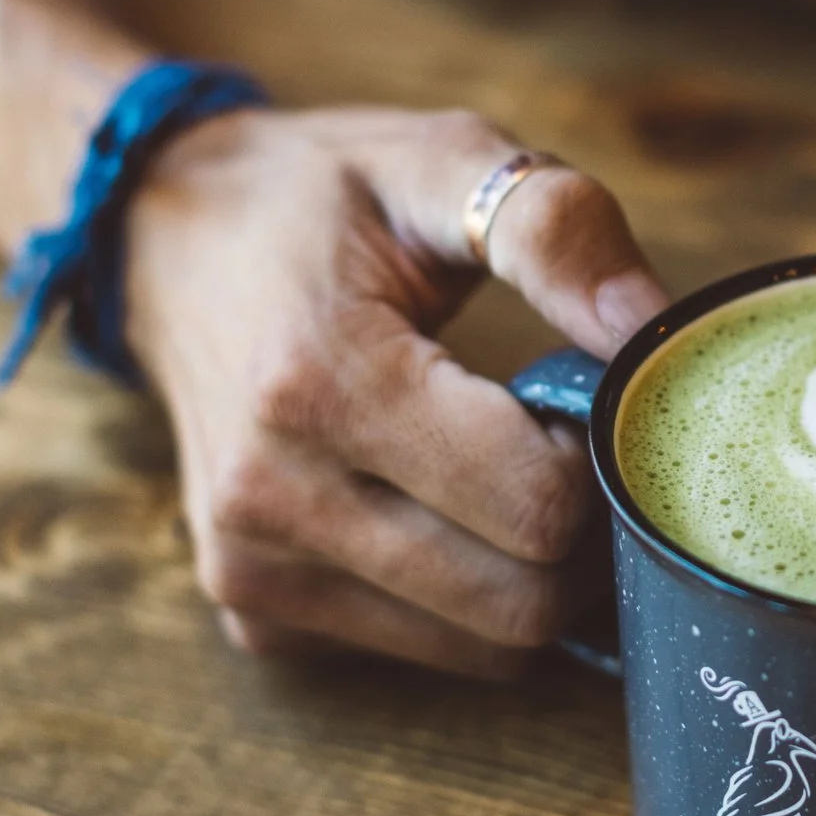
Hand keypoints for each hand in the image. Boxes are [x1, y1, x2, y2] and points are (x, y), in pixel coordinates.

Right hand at [124, 106, 667, 675]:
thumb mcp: (439, 162)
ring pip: (485, 650)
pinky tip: (441, 507)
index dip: (596, 456)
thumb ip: (558, 232)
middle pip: (521, 604)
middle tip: (562, 441)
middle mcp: (271, 499)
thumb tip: (652, 331)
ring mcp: (252, 572)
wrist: (163, 237)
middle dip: (580, 532)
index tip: (574, 392)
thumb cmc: (319, 196)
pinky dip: (467, 598)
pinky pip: (426, 653)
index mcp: (318, 383)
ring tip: (502, 467)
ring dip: (531, 573)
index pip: (537, 506)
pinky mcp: (254, 617)